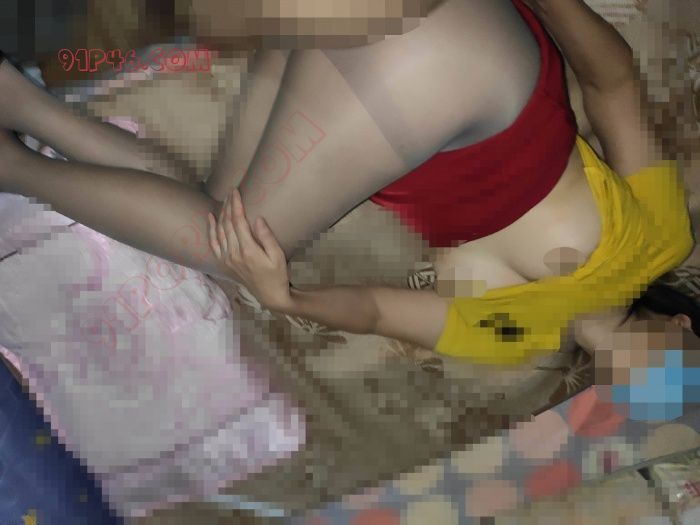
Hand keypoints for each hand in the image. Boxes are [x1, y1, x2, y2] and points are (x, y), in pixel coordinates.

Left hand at [207, 187, 291, 310]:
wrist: (269, 295)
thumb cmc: (277, 275)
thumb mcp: (277, 256)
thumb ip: (266, 237)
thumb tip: (257, 218)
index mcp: (247, 250)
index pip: (238, 221)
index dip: (236, 204)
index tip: (236, 191)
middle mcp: (234, 254)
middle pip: (227, 223)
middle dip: (228, 205)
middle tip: (231, 191)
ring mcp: (227, 259)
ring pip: (220, 231)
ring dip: (221, 214)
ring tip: (224, 200)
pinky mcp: (225, 263)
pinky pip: (214, 243)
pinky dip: (211, 229)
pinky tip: (211, 217)